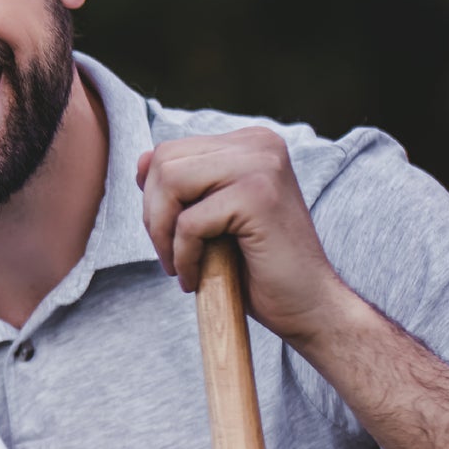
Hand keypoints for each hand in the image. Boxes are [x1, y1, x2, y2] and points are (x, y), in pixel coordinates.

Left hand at [136, 127, 348, 347]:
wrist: (307, 305)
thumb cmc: (257, 268)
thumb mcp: (210, 217)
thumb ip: (181, 187)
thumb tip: (141, 160)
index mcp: (249, 143)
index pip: (169, 152)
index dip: (154, 199)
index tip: (170, 236)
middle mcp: (259, 144)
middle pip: (164, 162)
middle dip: (153, 216)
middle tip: (171, 255)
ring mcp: (262, 165)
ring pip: (170, 184)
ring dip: (162, 235)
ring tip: (180, 266)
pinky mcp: (258, 196)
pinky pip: (188, 223)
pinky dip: (183, 257)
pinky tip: (196, 279)